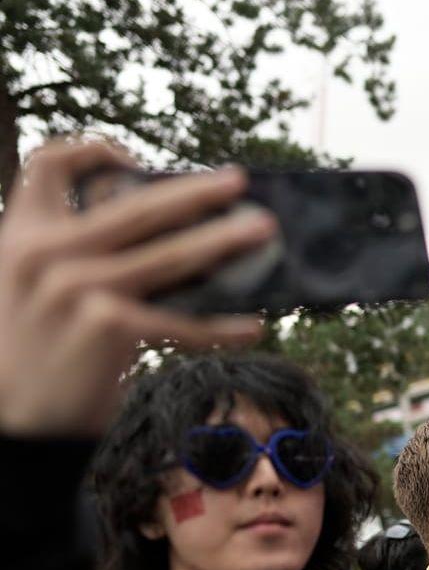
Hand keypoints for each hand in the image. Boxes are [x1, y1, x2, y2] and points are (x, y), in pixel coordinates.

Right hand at [0, 140, 271, 436]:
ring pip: (172, 254)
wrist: (16, 419)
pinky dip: (222, 327)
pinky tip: (252, 327)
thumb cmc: (37, 351)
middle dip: (196, 190)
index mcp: (22, 234)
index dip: (90, 150)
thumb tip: (165, 229)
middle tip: (238, 181)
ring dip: (226, 241)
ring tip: (264, 232)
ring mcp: (78, 287)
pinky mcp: (109, 325)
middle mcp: (47, 253)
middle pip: (136, 205)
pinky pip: (183, 321)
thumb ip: (75, 253)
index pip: (46, 164)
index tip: (134, 158)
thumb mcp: (33, 287)